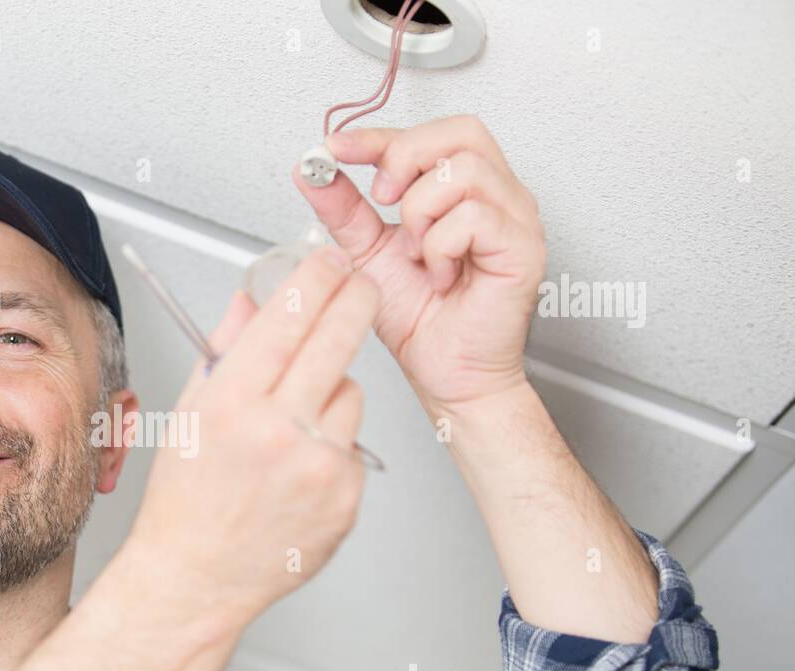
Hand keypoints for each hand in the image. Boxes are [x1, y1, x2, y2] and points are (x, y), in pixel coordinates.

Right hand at [126, 246, 379, 627]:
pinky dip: (335, 445)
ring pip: (353, 391)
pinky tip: (298, 469)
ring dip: (333, 392)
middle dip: (356, 298)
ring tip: (293, 425)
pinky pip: (355, 444)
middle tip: (359, 286)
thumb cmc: (185, 502)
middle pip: (341, 334)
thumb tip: (253, 298)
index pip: (290, 314)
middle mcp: (277, 430)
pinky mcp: (345, 496)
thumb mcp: (192, 414)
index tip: (329, 259)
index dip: (318, 274)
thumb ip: (226, 349)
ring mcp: (317, 466)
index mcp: (232, 403)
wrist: (195, 577)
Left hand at [293, 114, 546, 418]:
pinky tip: (440, 275)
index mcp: (465, 189)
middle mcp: (498, 195)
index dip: (379, 135)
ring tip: (419, 254)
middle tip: (382, 203)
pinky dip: (442, 246)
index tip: (336, 147)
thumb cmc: (421, 319)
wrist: (444, 373)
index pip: (429, 134)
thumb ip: (343, 208)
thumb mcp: (367, 252)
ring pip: (462, 171)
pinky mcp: (524, 247)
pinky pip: (474, 216)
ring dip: (421, 213)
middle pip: (459, 132)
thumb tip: (311, 170)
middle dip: (405, 159)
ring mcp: (517, 218)